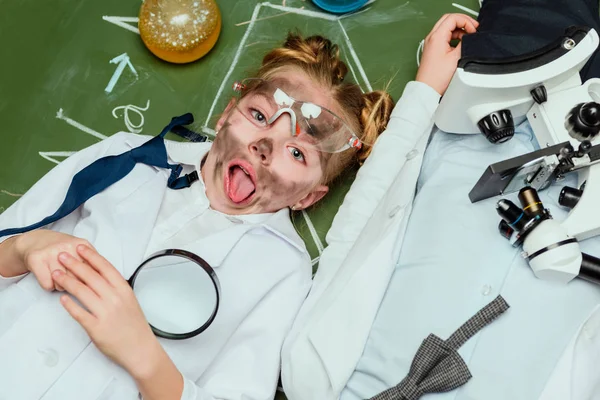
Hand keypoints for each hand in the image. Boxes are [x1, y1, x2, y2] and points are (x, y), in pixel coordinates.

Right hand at [14, 229, 93, 290]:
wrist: (35, 240)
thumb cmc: (62, 249)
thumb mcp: (80, 249)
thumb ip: (92, 261)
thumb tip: (102, 280)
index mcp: (82, 244)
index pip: (93, 269)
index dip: (90, 279)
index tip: (88, 283)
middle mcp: (67, 246)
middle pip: (78, 278)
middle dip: (75, 283)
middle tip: (69, 277)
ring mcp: (51, 252)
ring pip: (62, 283)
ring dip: (61, 285)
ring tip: (58, 276)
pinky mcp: (37, 259)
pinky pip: (48, 284)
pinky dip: (48, 286)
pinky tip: (48, 277)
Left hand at [52, 245, 160, 377]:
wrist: (140, 348)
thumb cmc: (135, 325)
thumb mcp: (130, 301)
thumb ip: (116, 288)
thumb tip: (99, 275)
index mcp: (124, 290)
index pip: (105, 267)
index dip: (91, 256)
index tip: (80, 248)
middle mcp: (115, 299)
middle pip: (91, 277)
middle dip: (74, 264)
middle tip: (62, 256)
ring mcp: (105, 313)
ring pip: (82, 292)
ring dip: (67, 281)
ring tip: (56, 274)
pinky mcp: (96, 328)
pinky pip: (79, 313)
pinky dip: (69, 305)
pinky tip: (62, 299)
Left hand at [416, 13, 478, 95]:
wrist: (427, 89)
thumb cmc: (437, 78)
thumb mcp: (456, 58)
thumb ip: (465, 43)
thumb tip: (470, 37)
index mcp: (436, 37)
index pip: (452, 18)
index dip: (466, 21)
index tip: (473, 30)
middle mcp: (431, 38)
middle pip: (448, 20)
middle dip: (463, 22)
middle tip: (473, 28)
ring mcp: (431, 43)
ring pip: (446, 28)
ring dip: (459, 30)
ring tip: (468, 37)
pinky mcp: (432, 49)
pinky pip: (444, 36)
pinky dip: (454, 37)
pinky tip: (460, 44)